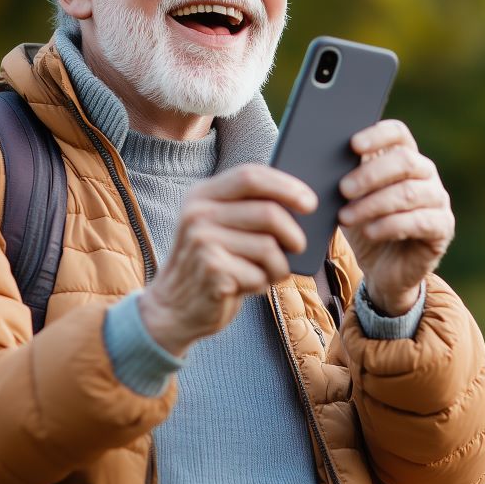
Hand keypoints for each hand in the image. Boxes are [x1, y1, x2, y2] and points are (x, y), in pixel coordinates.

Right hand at [139, 165, 315, 355]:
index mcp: (202, 194)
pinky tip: (247, 286)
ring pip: (268, 247)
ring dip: (278, 266)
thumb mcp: (221, 226)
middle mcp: (197, 213)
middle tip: (299, 246)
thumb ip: (248, 209)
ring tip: (267, 272)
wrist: (174, 307)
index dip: (285, 186)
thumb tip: (302, 204)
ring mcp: (201, 242)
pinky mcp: (211, 271)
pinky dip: (262, 284)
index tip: (310, 202)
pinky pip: (259, 274)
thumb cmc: (212, 263)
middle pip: (267, 212)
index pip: (250, 176)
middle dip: (293, 233)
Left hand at [338, 120, 454, 315]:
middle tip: (342, 189)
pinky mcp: (442, 228)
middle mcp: (426, 174)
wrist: (382, 270)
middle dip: (369, 174)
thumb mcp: (350, 200)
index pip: (398, 133)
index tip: (353, 144)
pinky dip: (390, 225)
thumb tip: (322, 161)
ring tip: (346, 216)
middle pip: (404, 160)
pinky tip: (370, 232)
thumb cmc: (365, 225)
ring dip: (373, 204)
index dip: (377, 135)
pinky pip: (420, 221)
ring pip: (409, 192)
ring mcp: (438, 200)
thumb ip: (346, 177)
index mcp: (404, 157)